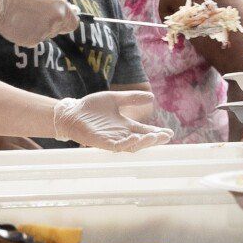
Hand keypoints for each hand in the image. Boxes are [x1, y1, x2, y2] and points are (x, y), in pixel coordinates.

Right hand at [0, 0, 79, 46]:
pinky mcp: (34, 41)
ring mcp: (45, 32)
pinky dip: (29, 35)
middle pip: (59, 30)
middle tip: (36, 17)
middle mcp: (56, 20)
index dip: (66, 23)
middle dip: (51, 26)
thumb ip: (59, 5)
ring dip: (39, 30)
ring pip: (46, 35)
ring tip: (26, 19)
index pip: (73, 23)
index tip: (60, 22)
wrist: (1, 4)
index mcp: (60, 7)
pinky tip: (21, 26)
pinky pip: (35, 41)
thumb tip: (73, 11)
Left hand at [52, 92, 172, 150]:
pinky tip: (134, 138)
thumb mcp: (115, 99)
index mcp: (125, 125)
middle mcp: (121, 134)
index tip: (169, 132)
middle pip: (142, 140)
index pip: (145, 130)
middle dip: (154, 139)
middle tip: (166, 136)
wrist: (72, 112)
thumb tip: (151, 96)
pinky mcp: (101, 142)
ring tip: (154, 137)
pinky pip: (116, 146)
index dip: (157, 133)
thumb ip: (131, 98)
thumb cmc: (91, 107)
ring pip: (132, 145)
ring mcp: (112, 139)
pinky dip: (126, 144)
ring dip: (143, 142)